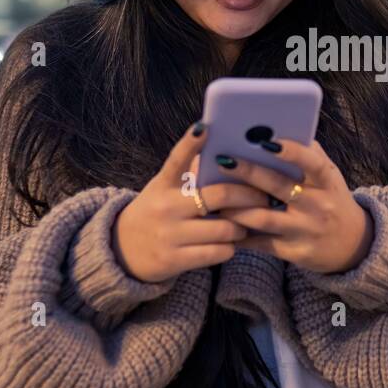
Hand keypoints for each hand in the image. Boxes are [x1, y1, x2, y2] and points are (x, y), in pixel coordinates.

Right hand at [112, 122, 269, 281]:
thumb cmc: (156, 212)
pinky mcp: (174, 260)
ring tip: (244, 224)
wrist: (123, 251)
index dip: (190, 143)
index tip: (204, 128)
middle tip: (264, 196)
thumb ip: (189, 172)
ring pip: (225, 228)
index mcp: (163, 184)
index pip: (177, 159)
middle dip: (250, 196)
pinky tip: (230, 243)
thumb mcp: (164, 189)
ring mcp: (170, 234)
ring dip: (242, 226)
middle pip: (219, 196)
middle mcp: (165, 207)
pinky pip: (218, 252)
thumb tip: (223, 151)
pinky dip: (230, 247)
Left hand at [215, 138, 373, 274]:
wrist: (352, 245)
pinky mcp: (294, 252)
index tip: (266, 141)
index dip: (292, 152)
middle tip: (222, 160)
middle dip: (249, 173)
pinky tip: (221, 224)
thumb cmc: (331, 200)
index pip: (313, 163)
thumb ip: (309, 154)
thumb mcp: (330, 177)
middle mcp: (318, 206)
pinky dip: (240, 234)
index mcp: (327, 182)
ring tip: (214, 196)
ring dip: (236, 207)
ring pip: (264, 218)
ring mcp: (306, 230)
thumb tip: (278, 128)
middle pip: (279, 188)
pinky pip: (261, 243)